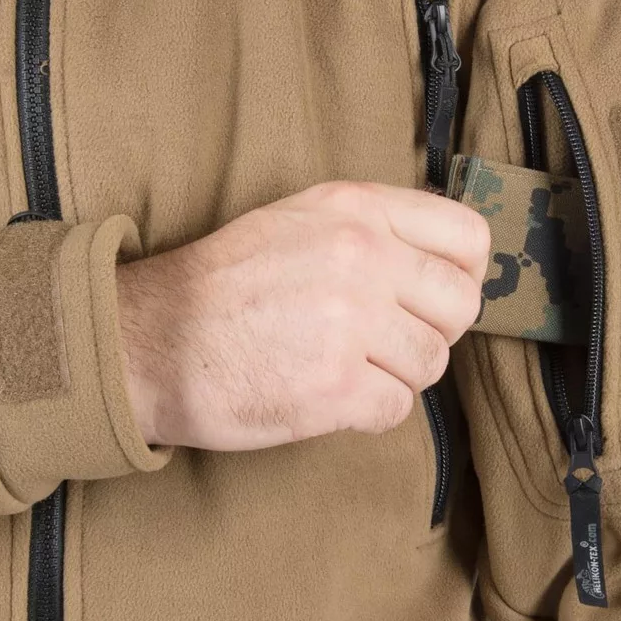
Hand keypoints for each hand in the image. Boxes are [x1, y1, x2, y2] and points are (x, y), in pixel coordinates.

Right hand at [115, 181, 489, 449]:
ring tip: (349, 367)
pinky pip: (398, 408)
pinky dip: (371, 411)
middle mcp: (361, 257)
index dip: (464, 276)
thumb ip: (376, 229)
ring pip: (432, 363)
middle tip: (390, 342)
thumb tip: (447, 268)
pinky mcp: (334, 386)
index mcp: (357, 209)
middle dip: (433, 332)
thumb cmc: (227, 283)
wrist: (151, 339)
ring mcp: (349, 322)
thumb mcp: (300, 219)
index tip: (437, 297)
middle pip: (461, 307)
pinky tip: (333, 396)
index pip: (468, 238)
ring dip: (398, 374)